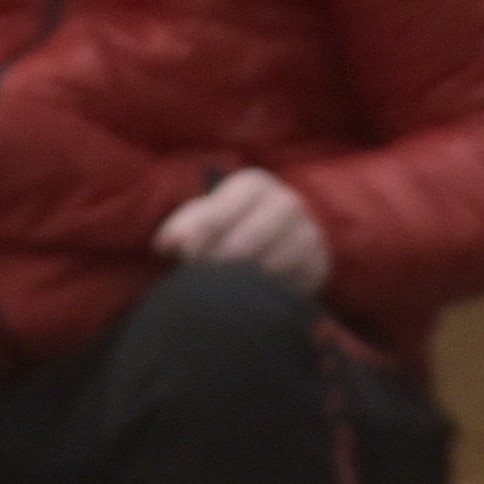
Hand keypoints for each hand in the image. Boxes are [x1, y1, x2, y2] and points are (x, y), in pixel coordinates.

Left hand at [152, 166, 328, 295]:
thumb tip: (166, 244)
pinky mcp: (317, 263)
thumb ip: (185, 226)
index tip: (184, 260)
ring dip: (240, 285)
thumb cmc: (234, 226)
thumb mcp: (208, 217)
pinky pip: (287, 286)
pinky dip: (265, 295)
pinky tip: (251, 299)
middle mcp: (285, 202)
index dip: (195, 241)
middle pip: (242, 244)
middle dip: (216, 267)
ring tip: (223, 294)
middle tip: (201, 285)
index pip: (216, 214)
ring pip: (265, 267)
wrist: (285, 241)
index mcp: (253, 184)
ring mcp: (306, 232)